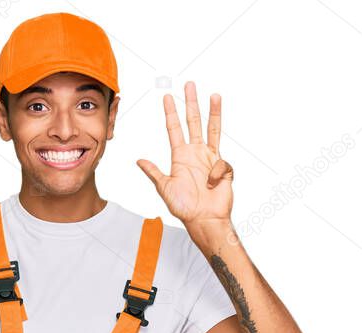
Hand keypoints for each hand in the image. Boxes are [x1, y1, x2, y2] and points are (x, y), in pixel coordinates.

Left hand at [137, 81, 232, 224]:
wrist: (204, 219)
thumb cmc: (185, 207)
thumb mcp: (164, 188)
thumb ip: (153, 173)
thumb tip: (139, 160)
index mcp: (180, 156)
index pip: (174, 128)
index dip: (171, 113)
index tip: (167, 97)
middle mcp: (195, 153)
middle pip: (193, 122)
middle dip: (191, 103)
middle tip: (189, 84)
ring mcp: (210, 158)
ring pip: (213, 129)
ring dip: (214, 112)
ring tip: (214, 95)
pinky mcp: (223, 167)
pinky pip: (221, 163)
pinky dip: (216, 174)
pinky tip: (212, 184)